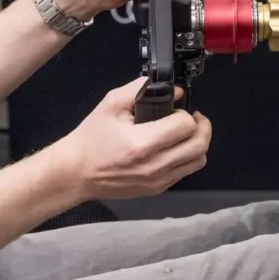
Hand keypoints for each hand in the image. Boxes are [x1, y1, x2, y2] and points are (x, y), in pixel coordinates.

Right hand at [50, 79, 212, 199]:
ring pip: (198, 160)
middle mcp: (155, 165)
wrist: (77, 172)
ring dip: (198, 143)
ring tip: (185, 133)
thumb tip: (174, 91)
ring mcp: (158, 180)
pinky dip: (187, 158)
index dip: (185, 113)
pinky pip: (186, 172)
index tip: (176, 109)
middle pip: (199, 145)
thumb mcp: (111, 104)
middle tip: (192, 118)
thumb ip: (140, 90)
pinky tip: (174, 148)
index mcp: (143, 143)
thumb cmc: (91, 139)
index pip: (186, 126)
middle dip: (201, 126)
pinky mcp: (158, 189)